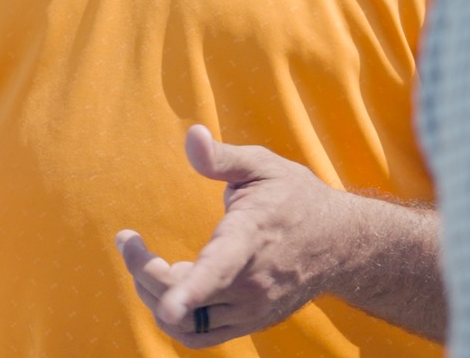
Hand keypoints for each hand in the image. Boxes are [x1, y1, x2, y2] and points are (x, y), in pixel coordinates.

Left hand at [115, 126, 346, 347]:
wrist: (340, 243)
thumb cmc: (294, 196)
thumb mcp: (262, 165)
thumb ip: (222, 157)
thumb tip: (191, 135)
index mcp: (251, 237)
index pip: (219, 268)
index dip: (191, 289)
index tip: (168, 305)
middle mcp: (252, 283)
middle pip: (183, 297)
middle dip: (143, 270)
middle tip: (129, 241)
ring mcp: (252, 309)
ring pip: (186, 322)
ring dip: (155, 294)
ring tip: (153, 261)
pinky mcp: (251, 323)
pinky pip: (199, 334)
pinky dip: (178, 315)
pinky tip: (177, 281)